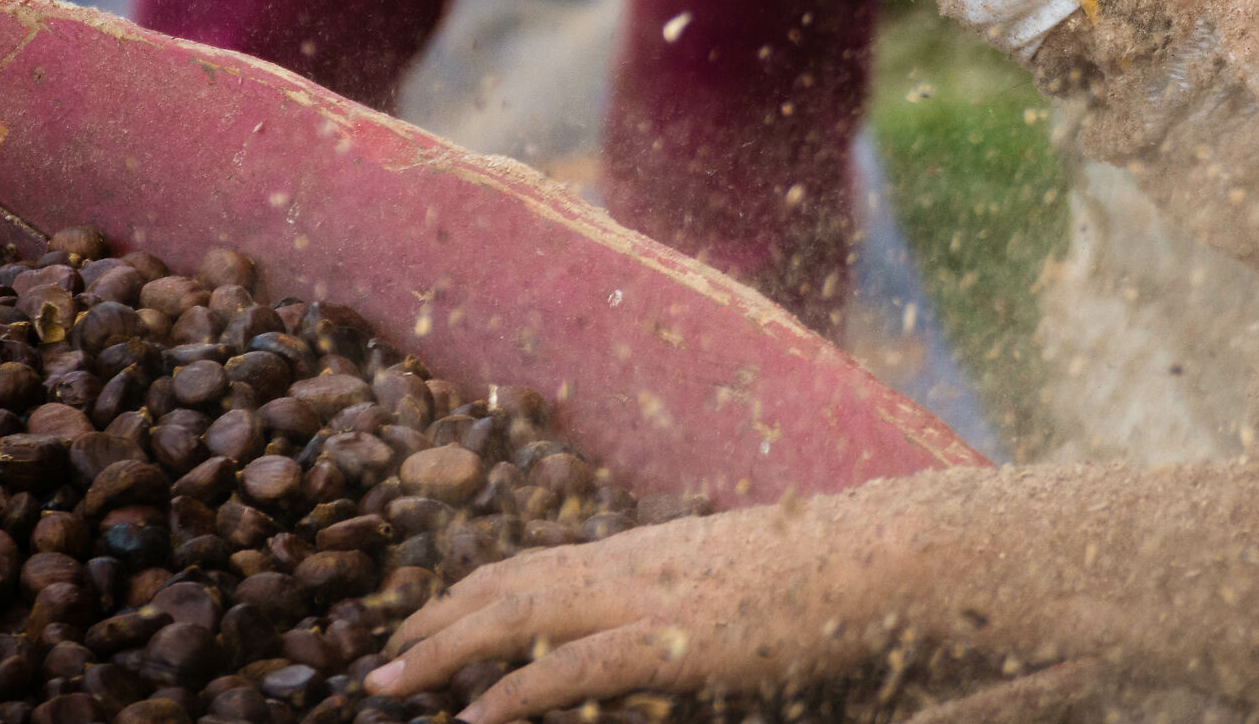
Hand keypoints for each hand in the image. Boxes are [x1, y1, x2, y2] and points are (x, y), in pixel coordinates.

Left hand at [369, 503, 916, 722]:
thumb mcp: (739, 584)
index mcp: (646, 551)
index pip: (535, 559)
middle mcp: (633, 563)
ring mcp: (651, 597)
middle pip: (509, 580)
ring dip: (445, 647)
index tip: (423, 614)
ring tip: (389, 681)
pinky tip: (471, 720)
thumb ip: (687, 602)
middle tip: (378, 658)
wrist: (880, 555)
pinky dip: (513, 692)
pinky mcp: (677, 640)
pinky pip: (576, 666)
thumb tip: (665, 631)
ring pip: (520, 612)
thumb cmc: (825, 575)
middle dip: (436, 616)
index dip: (470, 588)